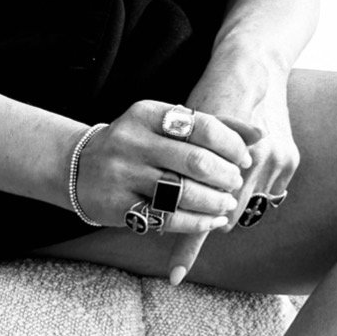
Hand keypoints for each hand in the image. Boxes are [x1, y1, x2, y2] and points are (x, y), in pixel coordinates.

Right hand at [73, 99, 261, 234]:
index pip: (201, 126)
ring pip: (182, 193)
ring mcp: (123, 175)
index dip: (231, 145)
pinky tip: (211, 221)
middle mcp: (132, 141)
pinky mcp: (118, 206)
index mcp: (146, 113)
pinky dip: (196, 222)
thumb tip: (258, 134)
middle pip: (194, 161)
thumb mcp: (163, 125)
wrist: (78, 168)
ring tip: (227, 204)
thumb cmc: (135, 144)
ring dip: (214, 202)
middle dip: (225, 176)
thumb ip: (211, 126)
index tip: (243, 158)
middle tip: (236, 183)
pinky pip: (167, 218)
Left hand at [167, 43, 298, 281]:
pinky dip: (254, 186)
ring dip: (234, 198)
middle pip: (228, 213)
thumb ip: (182, 167)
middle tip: (199, 198)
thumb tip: (166, 208)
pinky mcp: (290, 161)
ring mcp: (277, 163)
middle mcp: (255, 163)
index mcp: (221, 157)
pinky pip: (268, 193)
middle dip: (211, 209)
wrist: (252, 65)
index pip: (202, 213)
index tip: (175, 277)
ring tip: (224, 176)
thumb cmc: (211, 96)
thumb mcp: (186, 129)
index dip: (188, 246)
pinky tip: (247, 167)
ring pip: (248, 206)